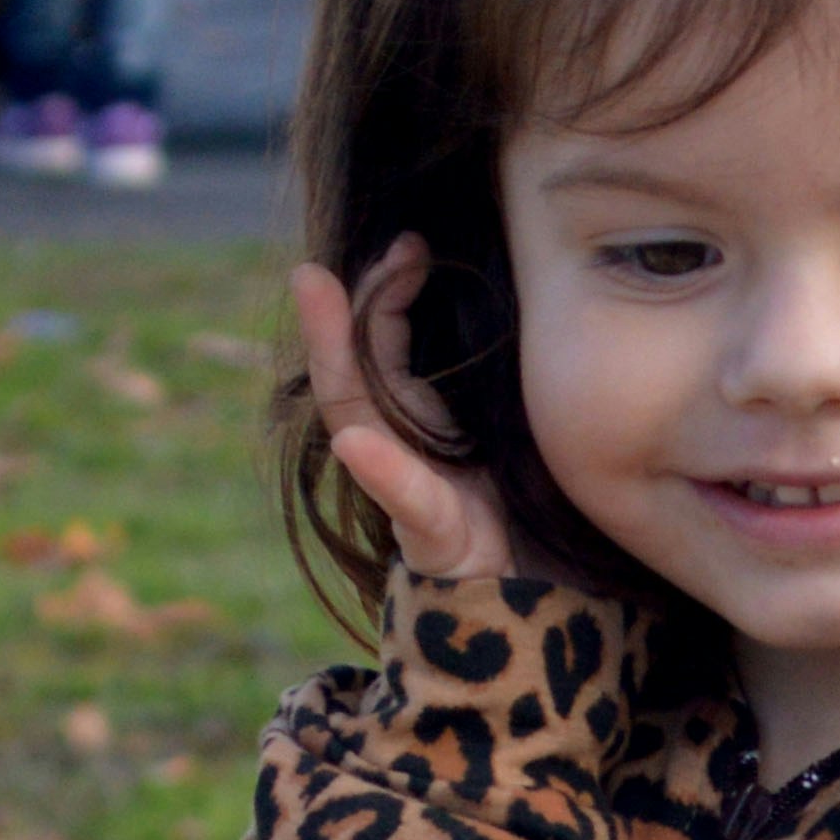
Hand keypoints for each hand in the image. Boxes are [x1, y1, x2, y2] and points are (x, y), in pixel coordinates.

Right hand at [290, 234, 518, 584]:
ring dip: (336, 362)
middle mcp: (399, 449)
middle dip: (331, 323)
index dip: (386, 293)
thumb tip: (503, 298)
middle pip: (352, 376)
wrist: (528, 597)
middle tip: (311, 272)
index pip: (382, 345)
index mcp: (416, 421)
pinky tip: (355, 441)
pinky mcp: (431, 535)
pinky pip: (406, 499)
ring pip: (359, 420)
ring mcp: (406, 490)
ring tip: (317, 306)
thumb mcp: (509, 431)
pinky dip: (382, 470)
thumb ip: (492, 377)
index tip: (408, 243)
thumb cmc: (517, 509)